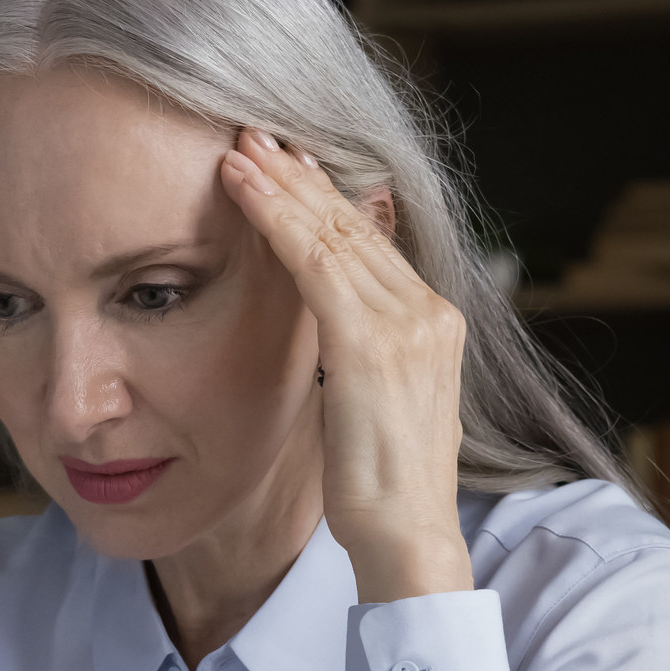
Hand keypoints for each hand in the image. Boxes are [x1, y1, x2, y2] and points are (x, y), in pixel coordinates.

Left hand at [219, 129, 473, 603]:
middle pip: (354, 225)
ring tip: (237, 149)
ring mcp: (406, 325)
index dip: (323, 198)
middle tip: (252, 134)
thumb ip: (359, 348)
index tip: (282, 163)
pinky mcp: (371, 345)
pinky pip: (315, 266)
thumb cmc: (382, 484)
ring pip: (331, 234)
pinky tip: (243, 191)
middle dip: (298, 176)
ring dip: (279, 186)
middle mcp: (428, 312)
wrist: (409, 537)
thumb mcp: (373, 401)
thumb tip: (327, 313)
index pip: (372, 241)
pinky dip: (274, 221)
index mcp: (432, 322)